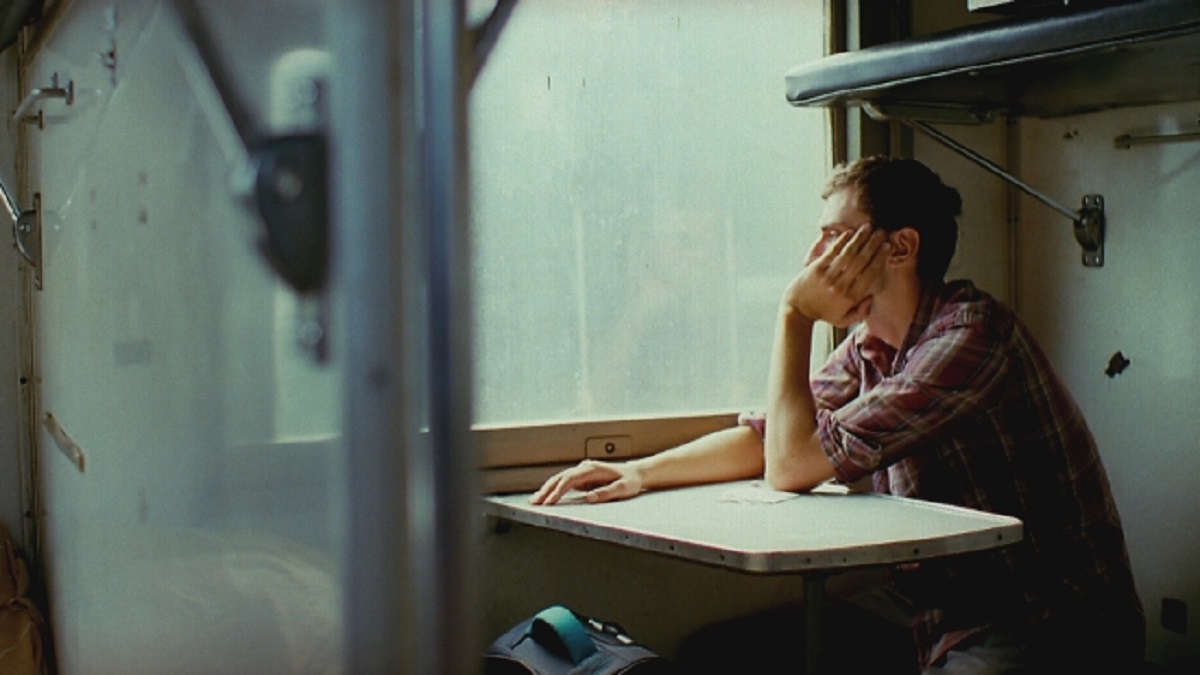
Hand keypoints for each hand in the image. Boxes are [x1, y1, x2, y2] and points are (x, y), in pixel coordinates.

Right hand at [529, 460, 643, 504]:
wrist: (635, 473)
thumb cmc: (630, 481)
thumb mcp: (623, 488)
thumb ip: (607, 492)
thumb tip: (590, 498)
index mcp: (592, 469)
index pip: (569, 479)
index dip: (558, 491)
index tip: (549, 502)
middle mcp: (584, 467)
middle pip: (560, 478)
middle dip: (546, 490)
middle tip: (534, 503)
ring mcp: (582, 472)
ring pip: (559, 479)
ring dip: (546, 489)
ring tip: (534, 501)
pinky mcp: (581, 477)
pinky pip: (563, 483)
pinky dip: (553, 489)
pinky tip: (545, 497)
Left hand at [784, 224, 888, 325]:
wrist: (797, 310)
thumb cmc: (822, 313)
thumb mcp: (844, 319)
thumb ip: (862, 312)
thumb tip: (872, 296)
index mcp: (851, 298)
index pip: (871, 273)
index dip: (881, 258)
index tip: (888, 246)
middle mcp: (841, 286)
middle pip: (862, 261)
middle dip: (874, 244)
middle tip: (881, 232)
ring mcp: (827, 276)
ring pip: (848, 254)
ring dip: (860, 239)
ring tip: (868, 227)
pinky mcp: (816, 269)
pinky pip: (832, 252)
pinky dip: (841, 241)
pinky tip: (849, 232)